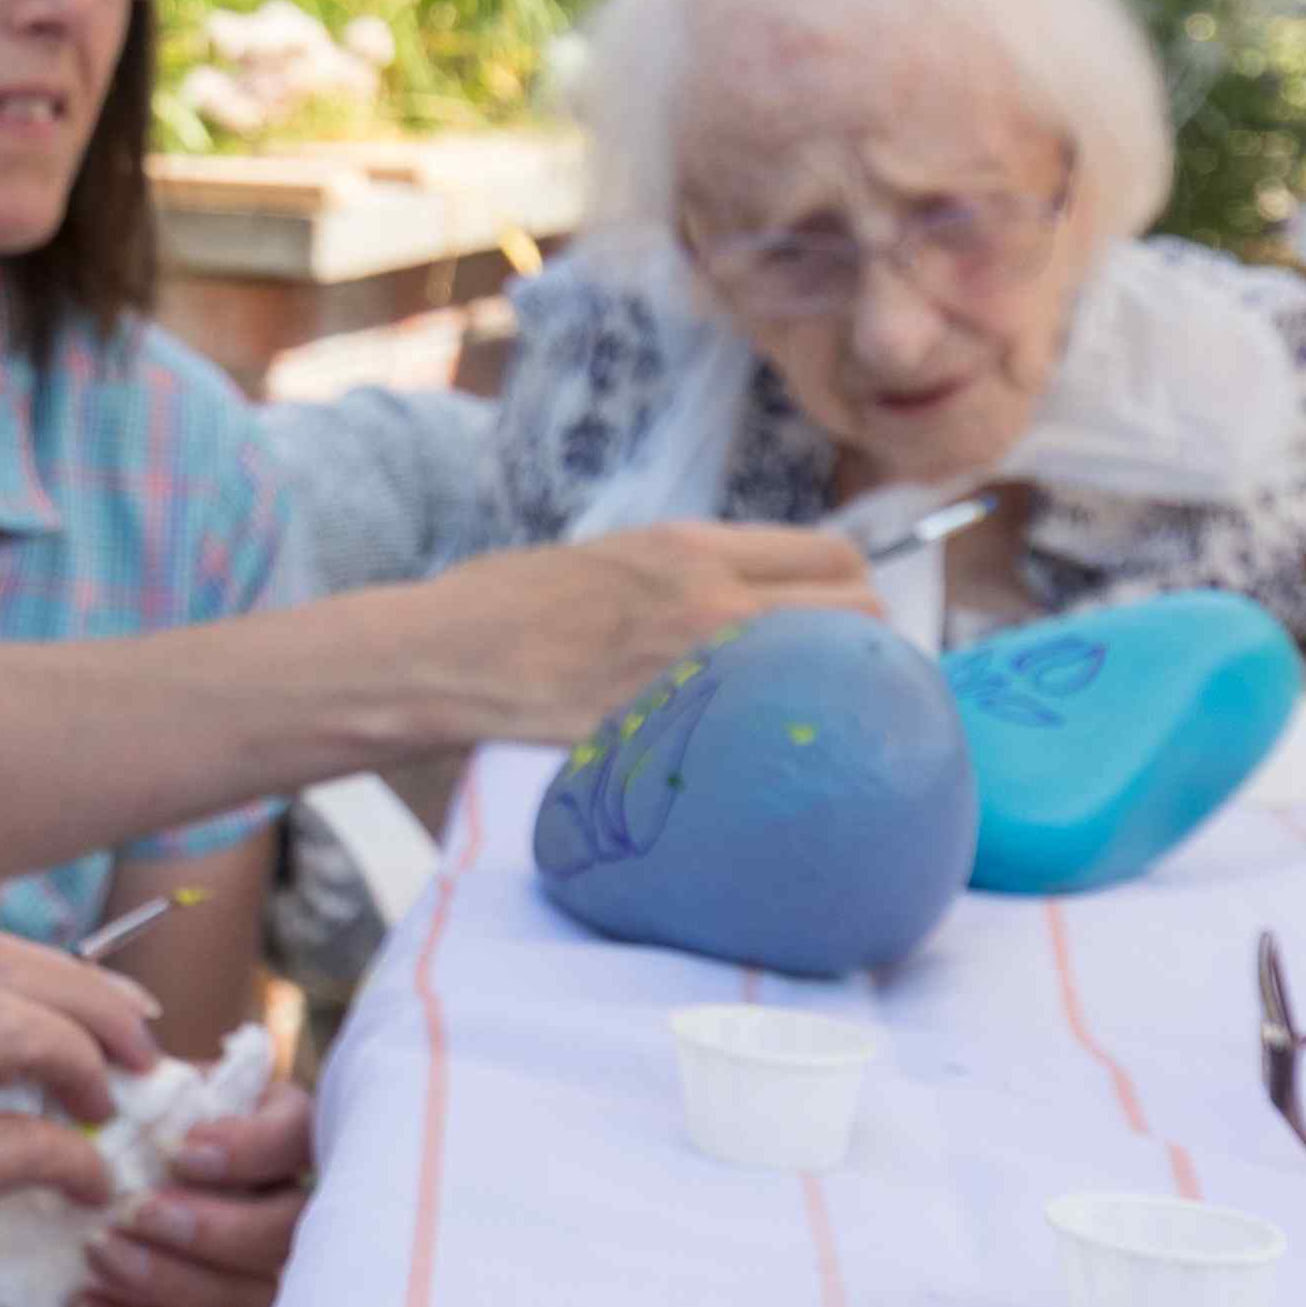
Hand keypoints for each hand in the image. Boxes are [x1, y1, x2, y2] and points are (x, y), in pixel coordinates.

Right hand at [0, 933, 156, 1306]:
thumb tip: (15, 1048)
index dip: (60, 971)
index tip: (118, 1009)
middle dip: (91, 1002)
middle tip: (141, 1051)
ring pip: (10, 1031)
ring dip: (85, 1061)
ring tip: (107, 1109)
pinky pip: (17, 1143)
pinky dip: (73, 1159)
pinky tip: (87, 1187)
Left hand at [70, 1082, 312, 1306]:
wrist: (79, 1158)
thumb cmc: (117, 1100)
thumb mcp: (131, 1070)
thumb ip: (137, 1063)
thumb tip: (117, 1056)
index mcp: (275, 1128)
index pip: (298, 1138)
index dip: (250, 1150)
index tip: (181, 1151)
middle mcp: (282, 1200)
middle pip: (286, 1233)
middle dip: (213, 1229)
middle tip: (139, 1212)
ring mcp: (252, 1266)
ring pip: (251, 1298)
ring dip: (174, 1281)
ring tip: (100, 1253)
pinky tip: (82, 1306)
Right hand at [465, 521, 880, 741]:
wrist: (442, 659)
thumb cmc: (500, 606)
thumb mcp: (607, 558)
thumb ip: (685, 573)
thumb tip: (744, 594)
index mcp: (691, 549)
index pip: (834, 555)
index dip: (847, 589)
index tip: (830, 618)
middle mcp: (713, 602)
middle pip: (861, 610)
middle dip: (863, 642)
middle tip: (833, 673)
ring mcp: (702, 672)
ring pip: (836, 677)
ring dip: (836, 693)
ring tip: (804, 716)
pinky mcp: (682, 734)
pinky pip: (773, 736)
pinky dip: (783, 744)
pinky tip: (760, 757)